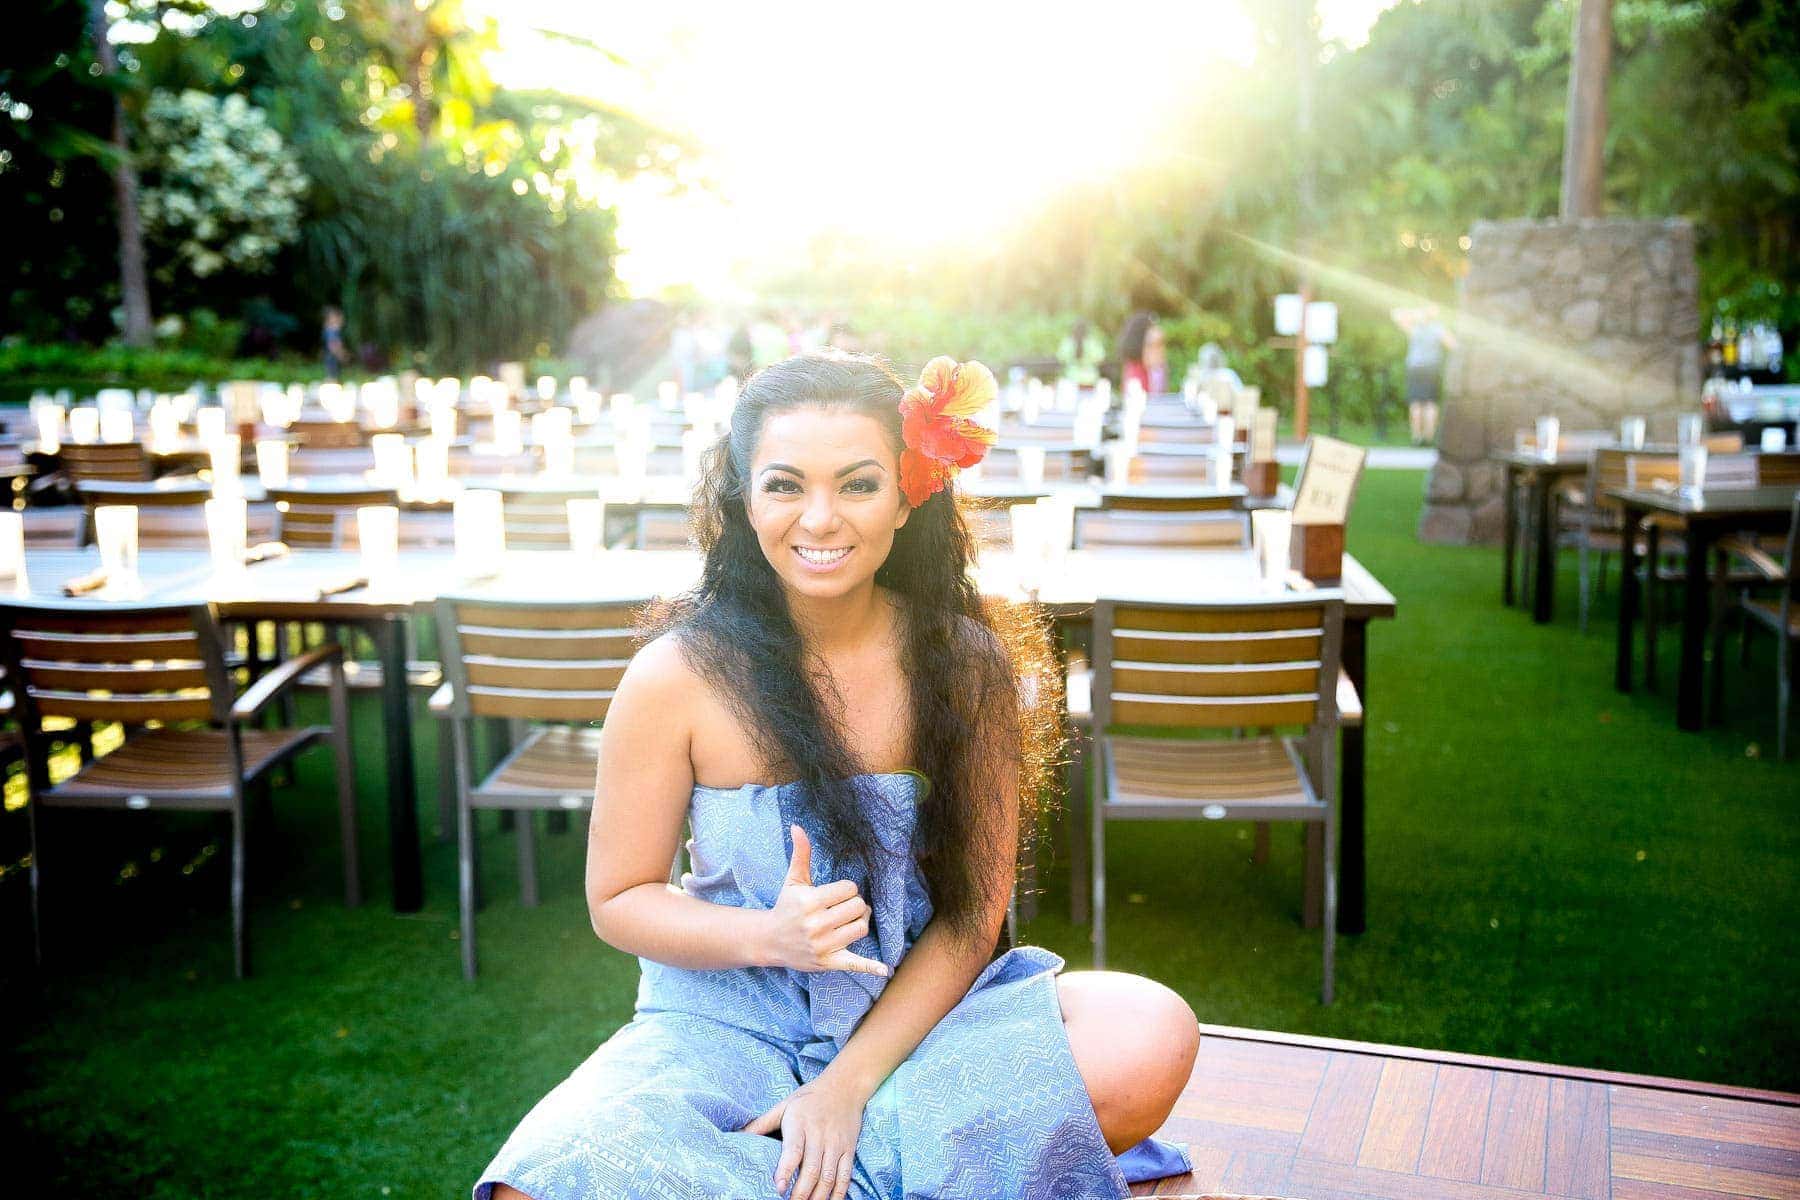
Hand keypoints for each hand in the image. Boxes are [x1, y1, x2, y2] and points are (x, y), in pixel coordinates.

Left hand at [740, 1074, 868, 1199]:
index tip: (778, 1189)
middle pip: (812, 1169)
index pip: (793, 1150)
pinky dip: (838, 1194)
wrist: (845, 1086)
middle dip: (800, 1193)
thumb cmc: (809, 1098)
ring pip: (828, 1177)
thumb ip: (762, 1123)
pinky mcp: (848, 1150)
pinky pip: (845, 1176)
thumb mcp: (784, 1105)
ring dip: (817, 1197)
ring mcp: (836, 1144)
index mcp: (800, 1123)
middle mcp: (820, 1134)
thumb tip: (736, 1136)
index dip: (786, 1171)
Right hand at [761, 824, 888, 977]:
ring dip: (860, 922)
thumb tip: (797, 826)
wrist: (770, 940)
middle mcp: (817, 925)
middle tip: (844, 907)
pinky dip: (870, 968)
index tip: (836, 894)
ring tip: (850, 920)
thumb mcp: (793, 880)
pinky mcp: (828, 962)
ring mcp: (823, 945)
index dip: (847, 889)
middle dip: (855, 905)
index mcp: (810, 902)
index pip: (850, 889)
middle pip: (858, 908)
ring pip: (861, 928)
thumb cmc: (786, 907)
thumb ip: (801, 853)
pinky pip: (854, 964)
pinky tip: (886, 970)